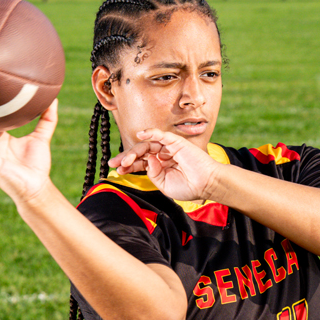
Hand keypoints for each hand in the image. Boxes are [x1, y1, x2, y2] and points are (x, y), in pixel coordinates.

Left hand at [111, 129, 225, 202]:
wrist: (206, 184)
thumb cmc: (189, 186)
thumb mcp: (164, 185)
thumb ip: (153, 174)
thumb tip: (147, 161)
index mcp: (160, 165)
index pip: (141, 162)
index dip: (129, 165)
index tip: (117, 171)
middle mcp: (163, 155)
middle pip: (141, 152)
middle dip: (126, 157)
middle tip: (114, 164)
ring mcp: (169, 148)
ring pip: (147, 144)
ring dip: (134, 151)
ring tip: (126, 160)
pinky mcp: (176, 142)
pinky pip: (161, 134)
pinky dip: (150, 133)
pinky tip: (140, 135)